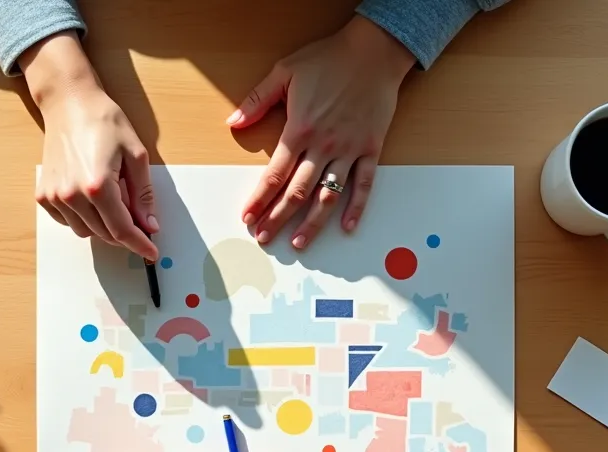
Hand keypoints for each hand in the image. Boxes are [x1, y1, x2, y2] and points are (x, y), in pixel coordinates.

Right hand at [21, 32, 158, 259]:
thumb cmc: (104, 121)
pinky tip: (90, 198)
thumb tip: (149, 225)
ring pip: (85, 231)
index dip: (140, 244)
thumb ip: (143, 195)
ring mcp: (54, 197)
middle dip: (124, 232)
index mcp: (98, 186)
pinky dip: (83, 218)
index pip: (122, 229)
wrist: (69, 104)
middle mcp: (72, 196)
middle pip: (105, 234)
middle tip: (137, 218)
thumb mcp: (136, 155)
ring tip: (112, 199)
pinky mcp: (43, 195)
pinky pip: (68, 222)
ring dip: (103, 226)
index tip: (151, 252)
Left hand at [228, 17, 415, 249]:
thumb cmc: (329, 59)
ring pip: (328, 195)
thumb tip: (232, 123)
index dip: (259, 199)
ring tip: (299, 243)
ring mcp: (349, 150)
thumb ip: (257, 100)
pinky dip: (357, 208)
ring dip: (313, 222)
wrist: (374, 51)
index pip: (274, 174)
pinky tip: (347, 227)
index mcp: (299, 129)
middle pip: (297, 192)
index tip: (248, 217)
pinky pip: (364, 184)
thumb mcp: (285, 71)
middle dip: (278, 218)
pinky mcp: (371, 148)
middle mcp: (324, 145)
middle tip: (264, 238)